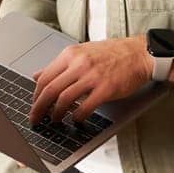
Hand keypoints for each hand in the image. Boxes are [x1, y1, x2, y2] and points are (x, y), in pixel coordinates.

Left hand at [28, 36, 152, 126]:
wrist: (140, 53)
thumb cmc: (113, 53)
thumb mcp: (82, 52)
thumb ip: (60, 65)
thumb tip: (37, 75)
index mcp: (71, 54)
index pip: (45, 77)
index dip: (35, 95)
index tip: (34, 106)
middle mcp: (79, 64)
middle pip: (50, 90)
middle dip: (39, 108)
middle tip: (35, 119)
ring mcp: (93, 76)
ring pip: (64, 99)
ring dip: (56, 114)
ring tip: (55, 120)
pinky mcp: (106, 88)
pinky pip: (85, 107)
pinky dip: (77, 116)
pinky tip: (76, 119)